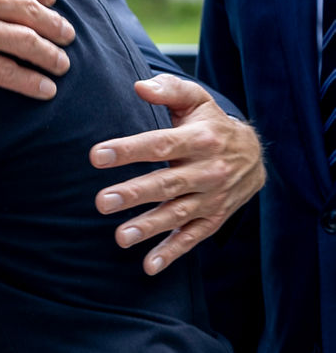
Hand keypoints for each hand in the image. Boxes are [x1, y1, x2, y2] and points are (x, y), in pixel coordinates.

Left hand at [90, 73, 264, 274]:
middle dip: (133, 194)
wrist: (255, 156)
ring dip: (149, 227)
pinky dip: (172, 253)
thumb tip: (139, 87)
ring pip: (178, 214)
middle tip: (101, 202)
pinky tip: (149, 265)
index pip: (160, 144)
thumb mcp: (196, 99)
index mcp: (200, 139)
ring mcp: (212, 198)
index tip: (96, 155)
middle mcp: (208, 170)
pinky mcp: (213, 219)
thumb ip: (168, 89)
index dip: (128, 150)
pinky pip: (192, 238)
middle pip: (167, 183)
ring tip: (120, 237)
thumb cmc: (211, 124)